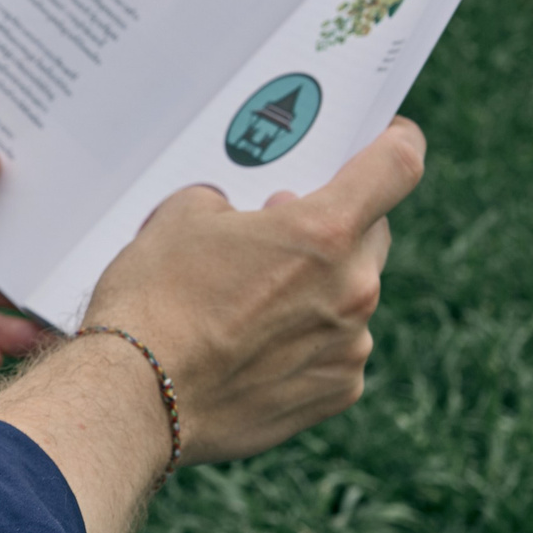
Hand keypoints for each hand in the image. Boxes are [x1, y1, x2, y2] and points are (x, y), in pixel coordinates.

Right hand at [84, 119, 424, 465]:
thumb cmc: (153, 299)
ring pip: (349, 296)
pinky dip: (303, 341)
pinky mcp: (338, 392)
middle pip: (369, 236)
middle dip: (332, 227)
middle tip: (279, 230)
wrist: (135, 395)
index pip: (397, 165)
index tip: (388, 137)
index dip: (396, 142)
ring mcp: (351, 345)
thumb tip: (248, 218)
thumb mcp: (180, 217)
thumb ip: (232, 203)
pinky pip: (335, 349)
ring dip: (313, 289)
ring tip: (245, 302)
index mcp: (323, 231)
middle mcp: (354, 288)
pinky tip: (250, 347)